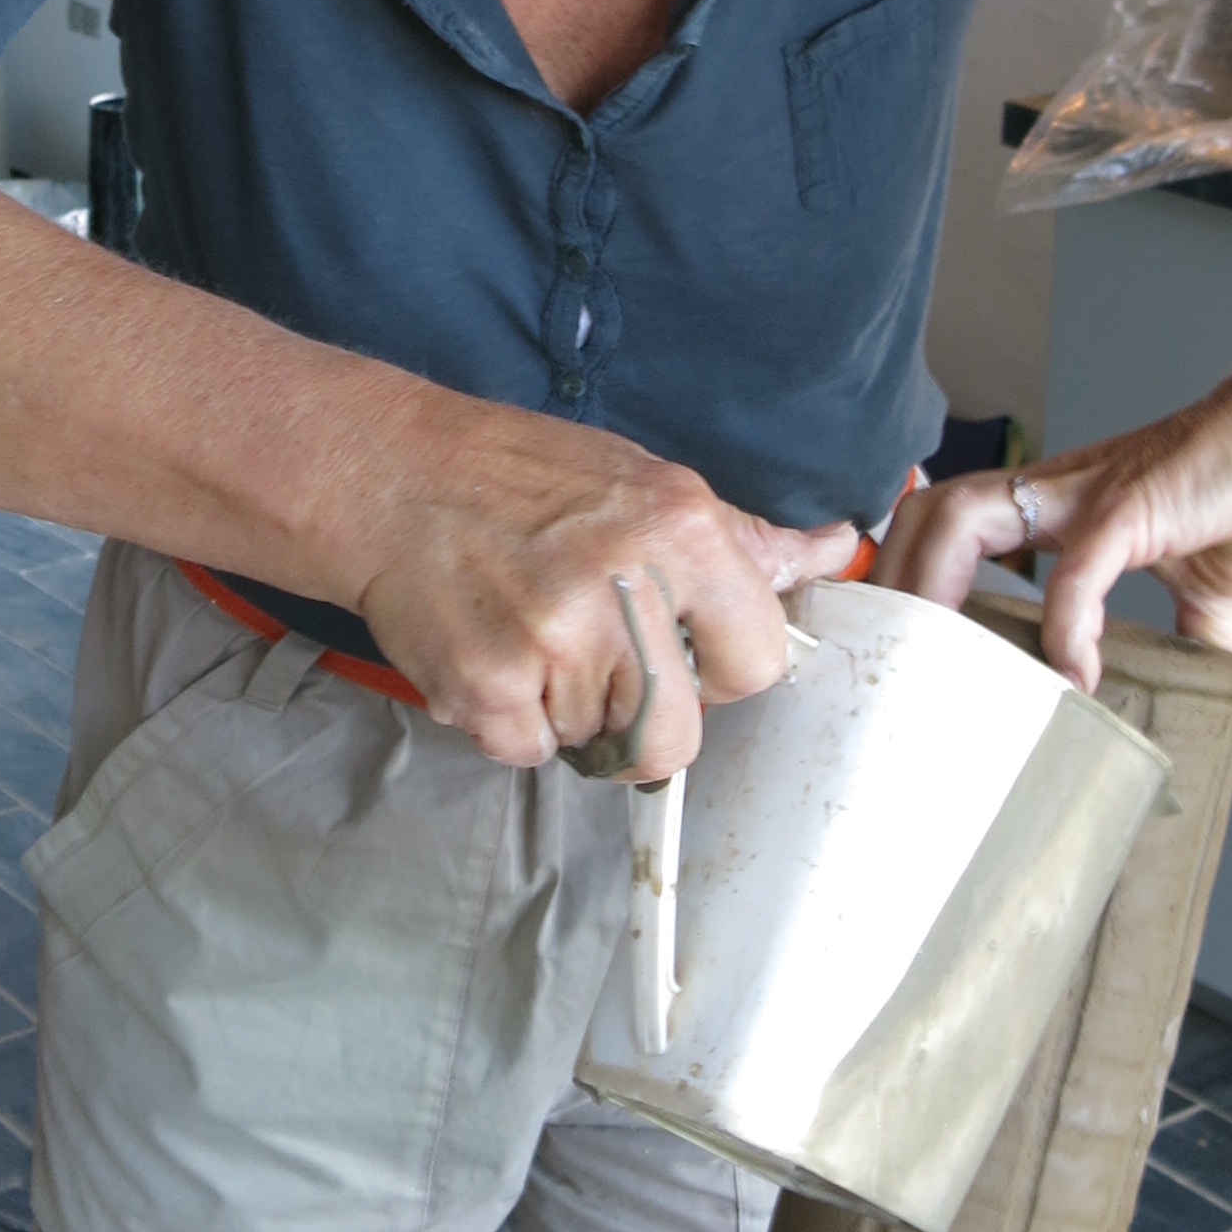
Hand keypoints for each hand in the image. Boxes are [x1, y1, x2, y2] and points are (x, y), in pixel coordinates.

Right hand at [353, 391, 856, 776]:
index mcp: (683, 532)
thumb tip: (840, 550)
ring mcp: (554, 644)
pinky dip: (509, 721)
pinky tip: (493, 653)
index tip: (680, 648)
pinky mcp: (489, 687)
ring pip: (598, 747)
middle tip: (596, 658)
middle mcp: (626, 588)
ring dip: (568, 711)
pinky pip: (528, 754)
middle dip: (642, 718)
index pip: (758, 663)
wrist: (391, 477)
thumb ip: (746, 540)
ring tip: (532, 634)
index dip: (719, 669)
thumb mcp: (649, 484)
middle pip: (677, 737)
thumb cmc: (525, 479)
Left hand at [877, 377, 1231, 689]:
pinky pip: (1073, 571)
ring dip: (943, 598)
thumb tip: (1199, 694)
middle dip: (896, 584)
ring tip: (958, 674)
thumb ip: (1189, 638)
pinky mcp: (1131, 509)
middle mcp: (1052, 492)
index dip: (912, 574)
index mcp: (1055, 505)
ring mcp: (1085, 495)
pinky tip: (1079, 679)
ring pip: (963, 523)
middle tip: (900, 664)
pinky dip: (1065, 630)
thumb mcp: (1209, 587)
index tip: (905, 644)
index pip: (946, 525)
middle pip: (927, 516)